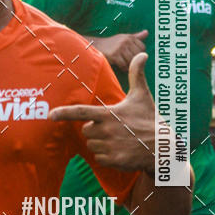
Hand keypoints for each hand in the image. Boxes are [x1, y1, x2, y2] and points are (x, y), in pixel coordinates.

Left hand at [49, 52, 154, 171]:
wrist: (164, 148)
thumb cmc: (151, 119)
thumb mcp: (143, 96)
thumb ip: (137, 75)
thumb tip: (143, 53)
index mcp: (109, 114)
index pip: (81, 112)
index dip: (64, 113)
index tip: (50, 115)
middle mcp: (107, 131)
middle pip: (86, 130)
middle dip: (95, 129)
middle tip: (113, 128)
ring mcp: (109, 147)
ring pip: (91, 145)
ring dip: (101, 143)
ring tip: (119, 140)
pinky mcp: (113, 161)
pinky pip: (99, 158)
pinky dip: (107, 156)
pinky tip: (121, 151)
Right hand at [91, 30, 147, 69]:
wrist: (96, 46)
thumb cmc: (111, 44)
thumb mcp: (124, 38)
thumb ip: (136, 37)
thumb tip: (147, 32)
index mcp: (129, 37)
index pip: (142, 48)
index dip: (139, 54)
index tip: (132, 56)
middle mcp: (126, 41)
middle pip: (138, 55)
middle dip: (134, 60)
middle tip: (127, 61)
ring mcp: (120, 48)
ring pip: (131, 61)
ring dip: (128, 65)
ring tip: (123, 64)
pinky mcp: (114, 55)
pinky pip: (124, 65)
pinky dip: (123, 68)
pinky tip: (120, 66)